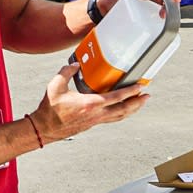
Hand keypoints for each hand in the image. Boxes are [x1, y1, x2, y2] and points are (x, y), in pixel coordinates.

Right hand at [30, 63, 148, 142]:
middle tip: (147, 96)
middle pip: (123, 110)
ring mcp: (95, 120)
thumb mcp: (56, 85)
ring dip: (132, 109)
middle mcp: (96, 114)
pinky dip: (121, 113)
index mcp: (90, 103)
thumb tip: (75, 64)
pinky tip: (123, 109)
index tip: (140, 86)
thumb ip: (66, 72)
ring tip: (140, 103)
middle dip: (137, 103)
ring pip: (119, 116)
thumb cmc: (50, 109)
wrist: (45, 128)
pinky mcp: (92, 123)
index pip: (116, 97)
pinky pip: (112, 118)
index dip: (130, 92)